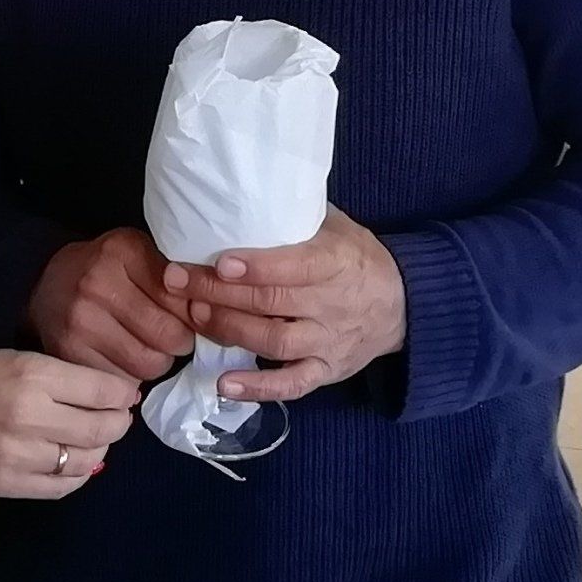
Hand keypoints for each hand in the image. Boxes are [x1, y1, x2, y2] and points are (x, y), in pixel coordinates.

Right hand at [0, 350, 138, 499]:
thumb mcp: (12, 359)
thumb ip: (58, 376)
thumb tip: (107, 395)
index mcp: (32, 375)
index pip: (102, 390)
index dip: (122, 395)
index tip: (126, 396)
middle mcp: (31, 416)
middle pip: (101, 429)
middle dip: (118, 424)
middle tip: (117, 419)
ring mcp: (19, 456)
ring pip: (86, 461)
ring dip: (99, 451)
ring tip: (92, 441)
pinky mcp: (7, 484)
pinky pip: (61, 487)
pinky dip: (76, 477)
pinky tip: (72, 465)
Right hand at [26, 227, 197, 379]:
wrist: (47, 285)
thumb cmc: (105, 269)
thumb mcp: (139, 253)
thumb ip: (174, 274)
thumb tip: (210, 311)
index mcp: (122, 251)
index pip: (181, 298)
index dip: (193, 313)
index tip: (190, 316)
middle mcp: (98, 283)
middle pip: (168, 336)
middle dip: (179, 343)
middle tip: (173, 338)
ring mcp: (80, 320)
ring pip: (148, 364)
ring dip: (157, 363)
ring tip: (149, 349)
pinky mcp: (69, 352)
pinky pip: (122, 381)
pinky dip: (131, 378)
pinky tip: (124, 360)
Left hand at [181, 207, 406, 404]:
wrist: (403, 305)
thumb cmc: (356, 257)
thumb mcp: (337, 227)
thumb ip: (296, 216)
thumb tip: (241, 193)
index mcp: (337, 263)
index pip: (296, 267)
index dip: (257, 267)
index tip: (219, 263)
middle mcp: (333, 305)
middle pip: (272, 303)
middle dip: (220, 294)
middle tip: (178, 283)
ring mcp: (329, 342)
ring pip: (275, 341)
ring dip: (230, 330)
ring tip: (194, 316)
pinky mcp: (326, 371)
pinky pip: (292, 384)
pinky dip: (258, 388)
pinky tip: (223, 385)